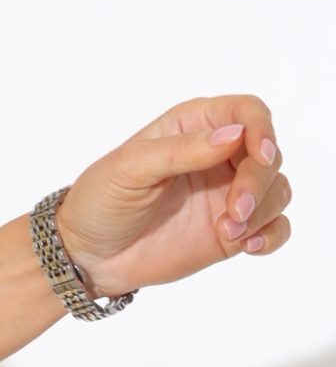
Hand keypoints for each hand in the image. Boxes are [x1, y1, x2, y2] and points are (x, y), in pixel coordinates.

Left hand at [56, 95, 291, 297]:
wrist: (89, 255)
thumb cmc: (101, 201)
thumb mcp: (130, 168)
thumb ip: (181, 150)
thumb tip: (234, 135)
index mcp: (191, 126)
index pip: (246, 111)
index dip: (262, 128)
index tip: (260, 155)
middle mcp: (217, 156)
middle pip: (269, 153)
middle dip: (259, 181)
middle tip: (234, 210)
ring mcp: (227, 193)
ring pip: (277, 189)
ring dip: (263, 210)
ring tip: (229, 231)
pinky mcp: (234, 228)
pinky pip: (275, 225)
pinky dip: (271, 234)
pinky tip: (248, 246)